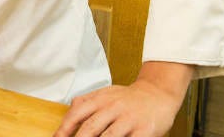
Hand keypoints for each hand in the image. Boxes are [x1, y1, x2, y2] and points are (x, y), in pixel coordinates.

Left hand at [53, 62, 192, 136]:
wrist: (157, 93)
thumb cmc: (128, 97)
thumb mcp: (105, 93)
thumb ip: (87, 101)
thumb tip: (68, 112)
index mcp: (100, 99)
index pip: (78, 113)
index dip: (65, 128)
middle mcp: (113, 108)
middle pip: (90, 128)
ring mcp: (128, 119)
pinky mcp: (144, 130)